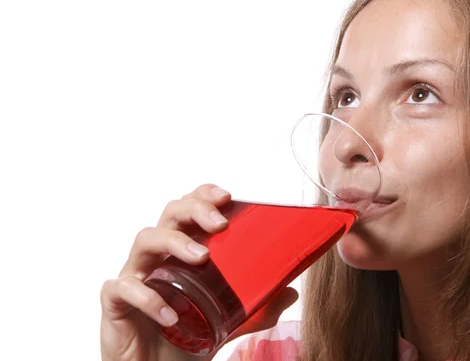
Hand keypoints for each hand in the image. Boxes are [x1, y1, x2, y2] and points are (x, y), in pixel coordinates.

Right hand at [100, 184, 297, 360]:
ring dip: (175, 242)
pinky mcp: (116, 301)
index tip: (227, 197)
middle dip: (194, 209)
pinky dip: (148, 297)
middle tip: (220, 225)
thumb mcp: (228, 320)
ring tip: (201, 258)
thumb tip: (291, 291)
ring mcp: (135, 275)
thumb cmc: (185, 338)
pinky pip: (124, 288)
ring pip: (145, 238)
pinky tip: (171, 314)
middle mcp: (158, 256)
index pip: (189, 208)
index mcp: (181, 252)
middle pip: (169, 213)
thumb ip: (257, 308)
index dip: (203, 195)